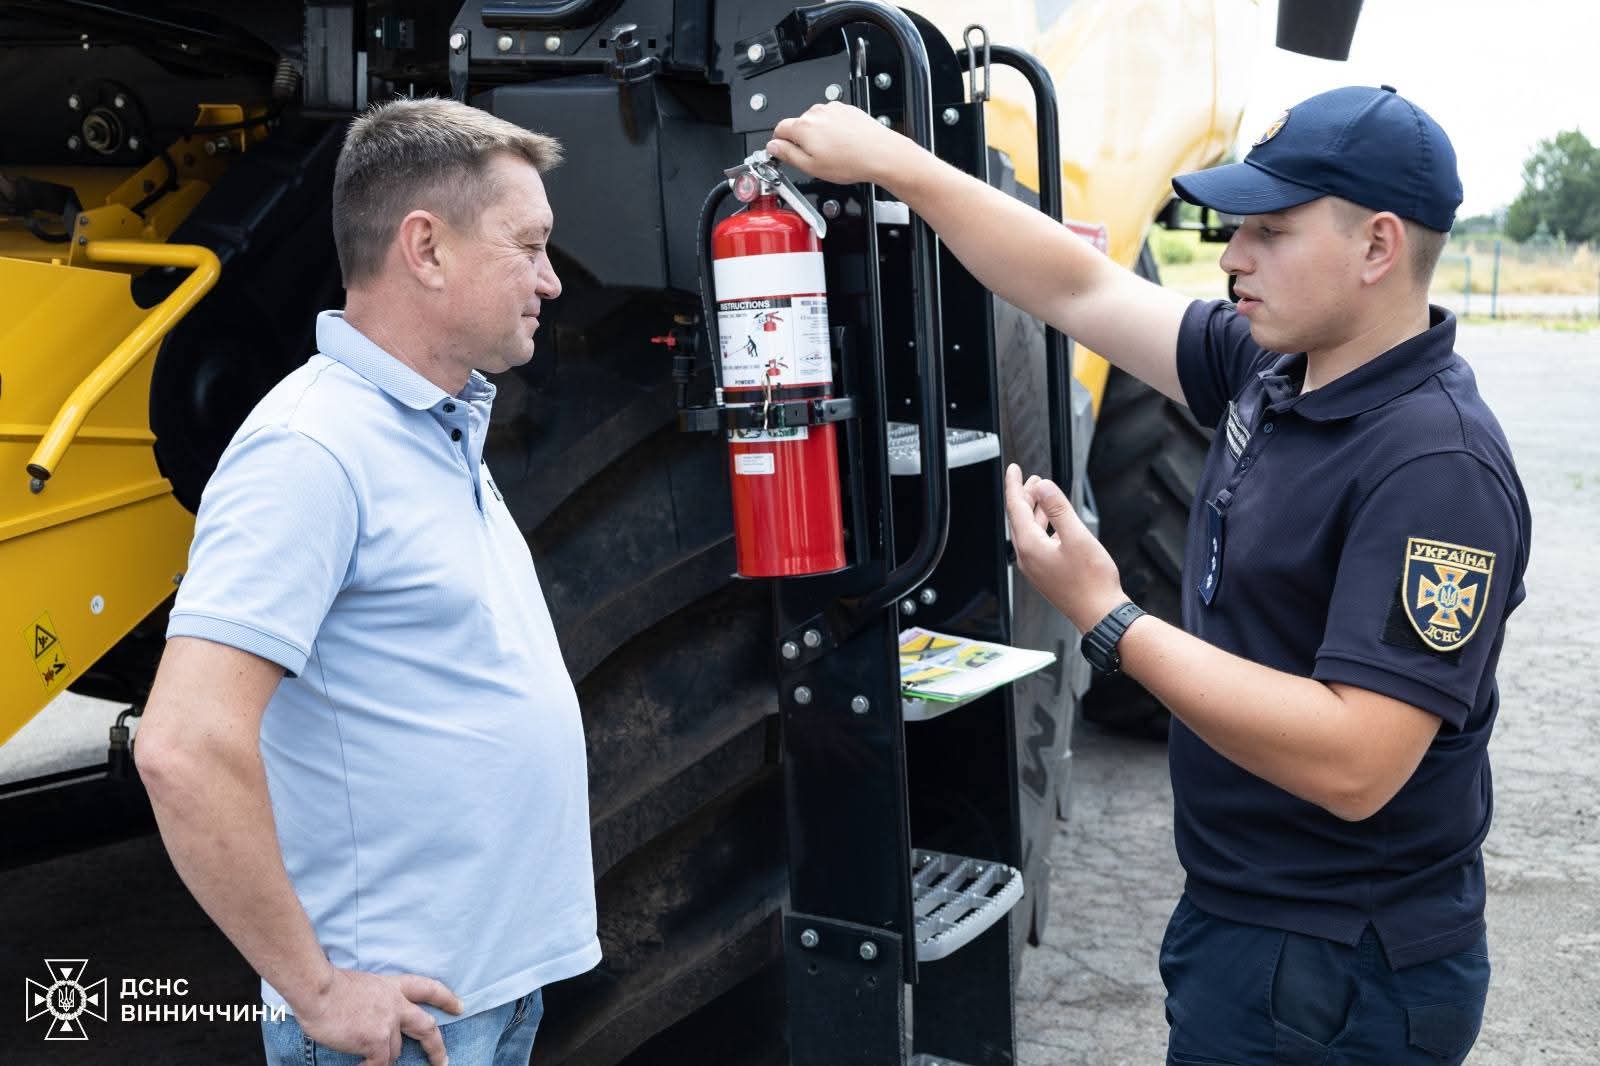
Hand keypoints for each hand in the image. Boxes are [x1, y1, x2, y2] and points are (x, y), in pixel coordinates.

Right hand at [295, 968, 462, 1065]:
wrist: (319, 989)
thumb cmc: (331, 986)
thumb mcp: (365, 985)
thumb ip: (377, 1000)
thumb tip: (377, 1018)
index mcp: (394, 987)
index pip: (428, 989)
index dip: (446, 999)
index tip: (460, 1006)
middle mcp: (396, 1005)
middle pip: (427, 1027)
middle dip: (437, 1047)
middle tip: (443, 1060)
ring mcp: (389, 1024)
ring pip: (395, 1051)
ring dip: (384, 1055)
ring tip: (366, 1056)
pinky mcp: (376, 1041)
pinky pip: (380, 1063)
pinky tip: (360, 1065)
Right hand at [767, 101, 918, 186]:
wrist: (880, 153)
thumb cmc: (850, 161)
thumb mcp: (811, 167)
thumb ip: (787, 154)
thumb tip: (773, 147)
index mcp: (803, 126)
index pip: (779, 129)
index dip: (779, 143)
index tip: (783, 151)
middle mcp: (816, 113)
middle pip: (798, 124)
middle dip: (801, 140)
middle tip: (814, 158)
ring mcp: (833, 109)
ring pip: (816, 121)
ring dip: (818, 135)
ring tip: (833, 152)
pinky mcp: (847, 109)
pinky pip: (832, 119)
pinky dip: (833, 130)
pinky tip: (843, 144)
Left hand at [1003, 463, 1126, 631]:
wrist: (1101, 614)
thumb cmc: (1092, 582)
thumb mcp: (1077, 537)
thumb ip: (1058, 509)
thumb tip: (1044, 487)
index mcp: (1030, 547)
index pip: (1015, 508)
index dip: (1014, 485)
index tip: (1013, 470)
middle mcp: (1027, 558)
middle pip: (1019, 519)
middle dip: (1024, 496)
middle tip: (1032, 479)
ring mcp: (1035, 568)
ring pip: (1029, 531)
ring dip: (1035, 511)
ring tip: (1043, 495)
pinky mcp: (1045, 574)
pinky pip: (1037, 543)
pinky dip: (1043, 527)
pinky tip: (1054, 523)